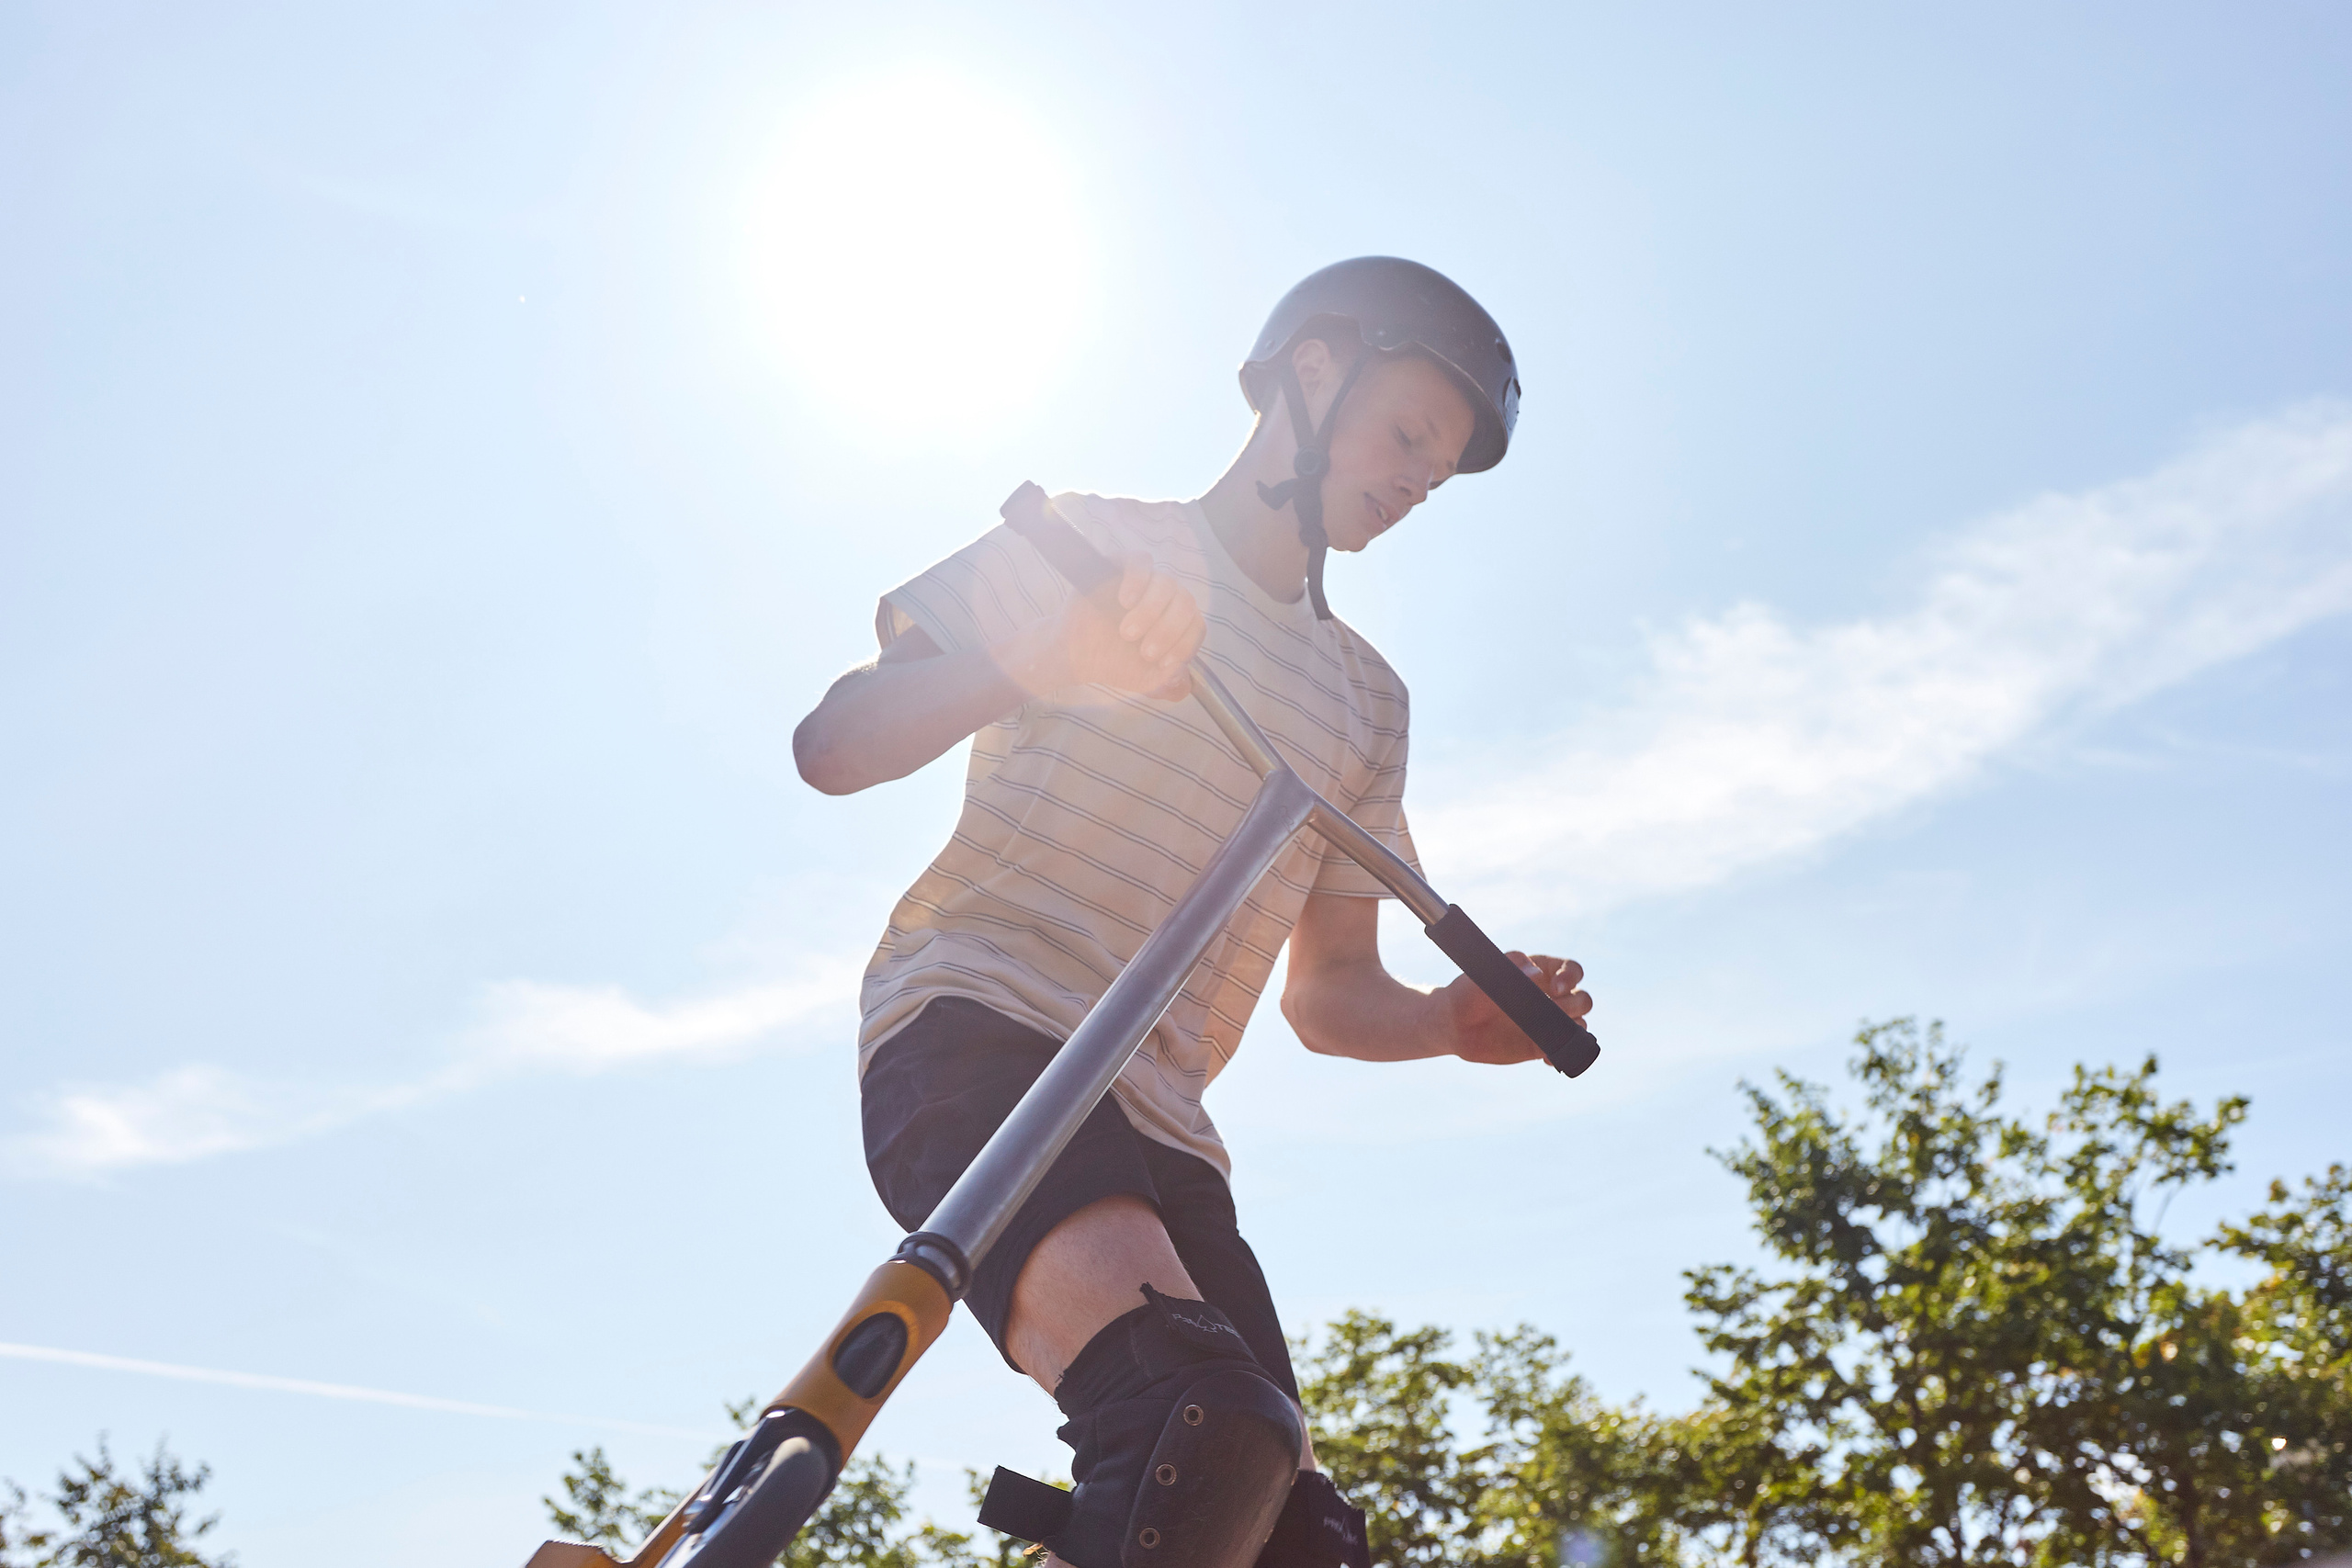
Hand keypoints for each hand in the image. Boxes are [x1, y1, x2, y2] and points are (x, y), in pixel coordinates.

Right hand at [1045, 552, 1204, 700]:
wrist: (1076, 655)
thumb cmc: (1114, 663)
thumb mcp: (1146, 680)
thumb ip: (1169, 682)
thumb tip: (1184, 682)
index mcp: (1178, 622)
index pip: (1196, 626)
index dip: (1184, 645)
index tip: (1162, 662)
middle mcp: (1167, 598)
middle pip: (1185, 604)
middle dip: (1167, 631)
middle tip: (1144, 651)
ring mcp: (1147, 581)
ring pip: (1166, 583)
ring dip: (1151, 611)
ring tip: (1127, 632)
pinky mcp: (1123, 565)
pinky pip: (1141, 561)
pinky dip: (1138, 580)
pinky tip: (1125, 601)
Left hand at [1434, 954, 1590, 1064]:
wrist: (1455, 1025)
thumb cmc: (1469, 992)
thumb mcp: (1485, 975)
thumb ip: (1510, 971)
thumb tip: (1535, 974)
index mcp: (1541, 971)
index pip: (1571, 969)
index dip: (1571, 975)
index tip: (1556, 985)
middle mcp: (1551, 996)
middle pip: (1582, 999)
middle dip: (1575, 1005)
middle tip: (1552, 1011)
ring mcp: (1548, 1022)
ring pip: (1579, 1024)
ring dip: (1574, 1030)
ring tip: (1550, 1035)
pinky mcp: (1541, 1044)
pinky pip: (1564, 1049)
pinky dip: (1564, 1054)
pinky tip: (1548, 1058)